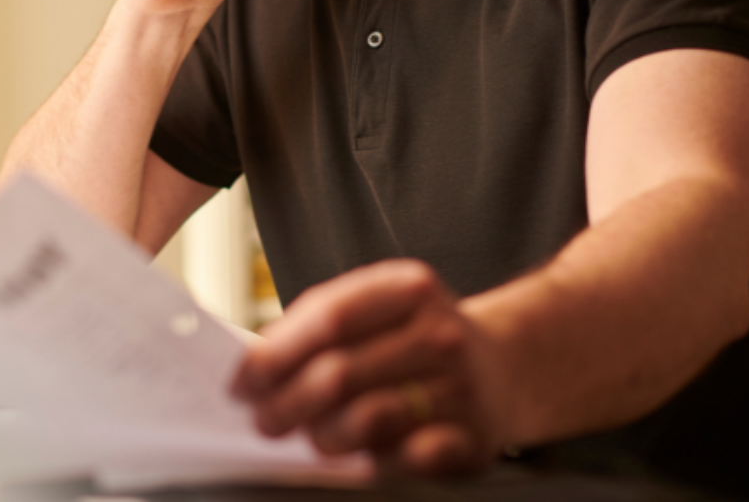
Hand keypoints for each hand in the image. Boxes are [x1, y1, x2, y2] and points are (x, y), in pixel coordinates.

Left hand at [230, 260, 505, 473]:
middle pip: (340, 372)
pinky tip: (360, 460)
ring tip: (309, 438)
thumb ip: (320, 327)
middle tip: (264, 421)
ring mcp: (462, 384)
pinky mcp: (476, 436)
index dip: (275, 354)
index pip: (327, 318)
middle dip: (287, 403)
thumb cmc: (416, 339)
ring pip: (369, 417)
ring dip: (324, 435)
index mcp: (408, 288)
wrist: (506, 366)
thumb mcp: (378, 309)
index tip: (242, 382)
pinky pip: (414, 456)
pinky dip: (378, 461)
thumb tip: (255, 369)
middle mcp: (440, 332)